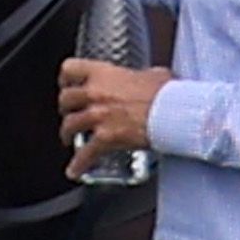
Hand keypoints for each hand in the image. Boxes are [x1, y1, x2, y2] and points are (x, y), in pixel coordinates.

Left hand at [58, 58, 166, 180]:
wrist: (174, 113)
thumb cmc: (167, 93)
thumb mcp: (153, 75)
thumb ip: (141, 76)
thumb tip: (147, 79)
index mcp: (105, 74)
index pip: (71, 68)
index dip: (66, 78)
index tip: (67, 84)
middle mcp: (96, 92)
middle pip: (66, 99)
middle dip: (66, 108)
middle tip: (70, 113)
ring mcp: (98, 116)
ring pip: (69, 126)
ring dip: (67, 133)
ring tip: (70, 139)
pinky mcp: (105, 138)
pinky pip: (85, 154)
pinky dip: (78, 164)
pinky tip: (75, 170)